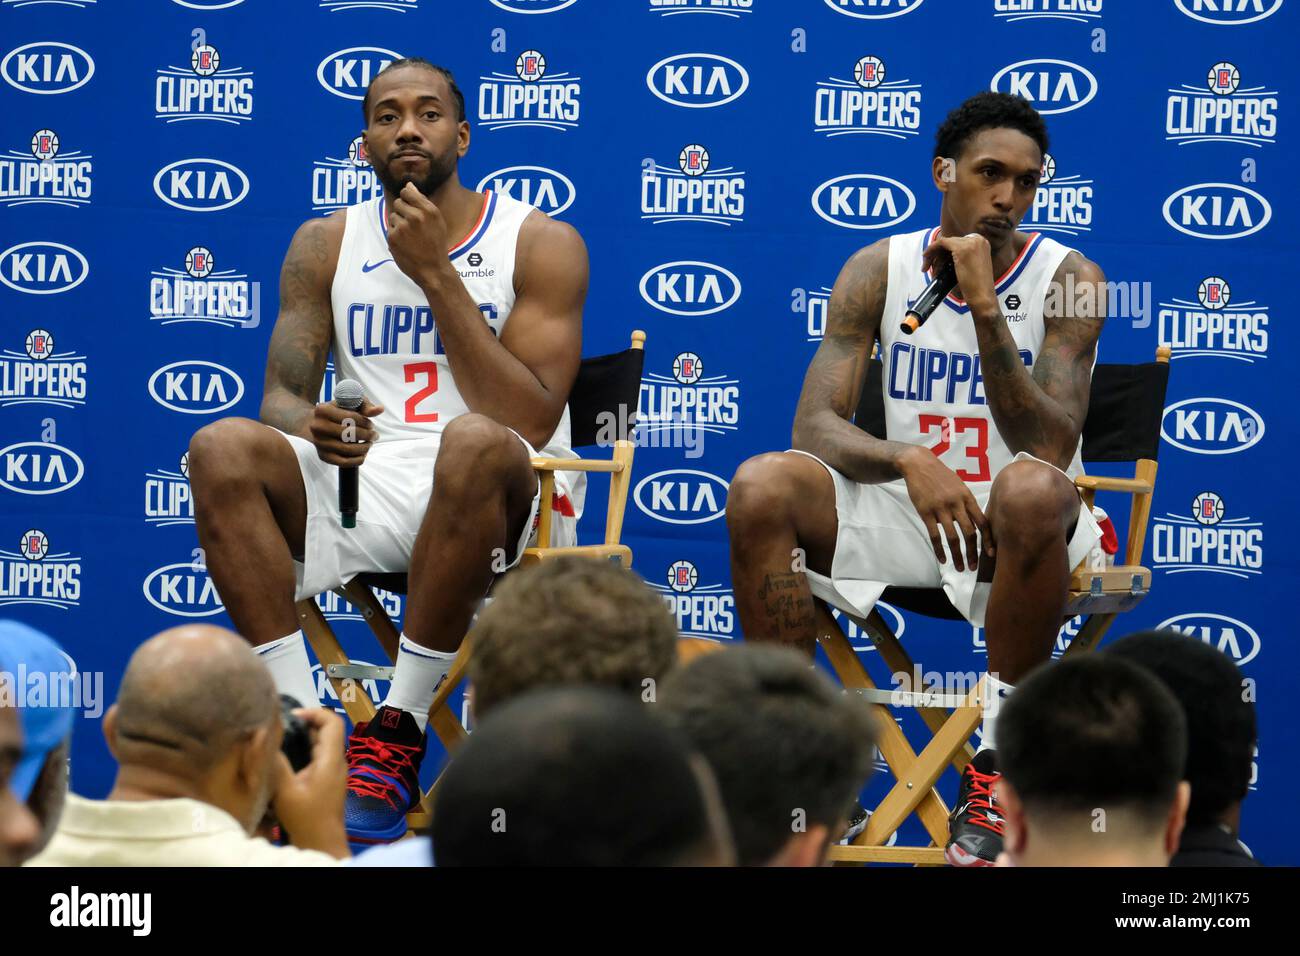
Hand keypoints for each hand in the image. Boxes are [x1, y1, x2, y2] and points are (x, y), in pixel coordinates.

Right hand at [271, 707, 348, 857]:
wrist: (322, 843)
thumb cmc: (306, 818)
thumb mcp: (285, 790)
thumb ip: (276, 764)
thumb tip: (265, 739)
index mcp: (331, 759)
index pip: (333, 722)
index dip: (315, 712)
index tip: (293, 715)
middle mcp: (336, 761)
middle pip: (326, 731)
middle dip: (305, 724)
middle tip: (280, 726)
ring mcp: (333, 772)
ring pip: (321, 744)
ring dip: (303, 738)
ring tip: (279, 738)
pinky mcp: (327, 781)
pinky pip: (318, 757)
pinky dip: (303, 751)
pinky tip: (285, 758)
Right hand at [309, 398, 384, 465]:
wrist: (315, 422)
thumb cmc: (337, 411)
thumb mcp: (349, 403)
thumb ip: (365, 405)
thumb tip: (380, 409)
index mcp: (322, 410)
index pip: (350, 418)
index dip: (365, 423)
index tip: (371, 425)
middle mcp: (317, 427)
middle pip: (349, 434)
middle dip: (367, 435)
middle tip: (374, 435)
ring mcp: (319, 443)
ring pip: (348, 449)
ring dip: (364, 448)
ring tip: (369, 443)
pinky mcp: (323, 456)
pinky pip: (343, 462)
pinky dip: (357, 460)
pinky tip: (363, 454)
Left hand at [388, 181, 452, 289]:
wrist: (432, 269)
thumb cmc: (436, 244)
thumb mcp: (437, 221)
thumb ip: (422, 202)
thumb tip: (408, 185)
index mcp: (429, 210)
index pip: (407, 191)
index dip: (407, 198)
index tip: (410, 206)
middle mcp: (416, 216)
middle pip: (398, 203)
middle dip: (403, 211)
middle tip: (412, 226)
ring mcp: (403, 227)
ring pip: (393, 215)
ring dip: (398, 223)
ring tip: (410, 236)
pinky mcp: (393, 237)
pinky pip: (390, 228)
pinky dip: (395, 234)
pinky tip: (405, 243)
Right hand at [898, 445, 992, 571]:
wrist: (918, 464)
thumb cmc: (940, 476)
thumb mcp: (959, 486)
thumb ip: (966, 503)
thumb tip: (974, 522)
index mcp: (967, 497)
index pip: (982, 522)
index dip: (988, 539)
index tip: (991, 554)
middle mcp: (957, 504)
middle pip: (969, 533)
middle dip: (973, 553)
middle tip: (974, 567)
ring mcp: (941, 508)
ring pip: (953, 537)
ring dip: (958, 555)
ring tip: (959, 568)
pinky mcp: (926, 512)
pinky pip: (935, 535)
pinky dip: (939, 550)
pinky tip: (943, 559)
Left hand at [921, 232, 997, 318]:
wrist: (982, 296)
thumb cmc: (976, 286)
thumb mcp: (970, 265)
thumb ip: (961, 256)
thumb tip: (944, 255)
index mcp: (982, 243)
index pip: (957, 241)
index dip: (944, 251)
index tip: (937, 261)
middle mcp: (978, 239)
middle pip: (950, 242)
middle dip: (937, 255)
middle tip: (929, 267)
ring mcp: (970, 243)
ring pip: (943, 243)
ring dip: (933, 256)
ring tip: (930, 271)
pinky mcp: (962, 249)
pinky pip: (940, 243)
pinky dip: (931, 250)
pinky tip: (926, 262)